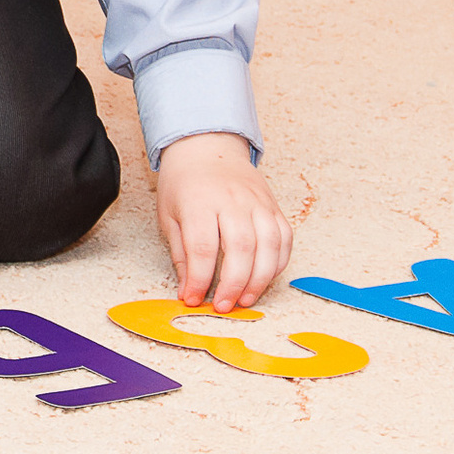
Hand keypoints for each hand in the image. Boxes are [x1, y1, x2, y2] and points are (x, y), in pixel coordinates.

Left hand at [155, 132, 292, 308]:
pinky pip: (284, 238)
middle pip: (241, 248)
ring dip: (259, 279)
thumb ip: (181, 254)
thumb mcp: (169, 215)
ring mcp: (257, 202)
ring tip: (245, 300)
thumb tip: (188, 290)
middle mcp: (232, 200)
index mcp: (200, 201)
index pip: (202, 247)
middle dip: (233, 284)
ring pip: (268, 245)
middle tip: (223, 306)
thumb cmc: (184, 182)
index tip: (193, 299)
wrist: (206, 147)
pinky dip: (277, 263)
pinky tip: (264, 279)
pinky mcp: (273, 206)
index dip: (199, 279)